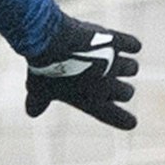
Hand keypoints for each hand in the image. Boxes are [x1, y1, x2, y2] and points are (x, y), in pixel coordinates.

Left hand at [25, 14, 139, 130]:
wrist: (53, 42)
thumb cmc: (45, 69)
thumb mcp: (38, 89)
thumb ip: (38, 102)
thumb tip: (32, 112)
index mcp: (92, 102)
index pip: (114, 117)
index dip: (123, 120)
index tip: (131, 123)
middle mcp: (108, 85)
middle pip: (126, 92)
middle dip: (121, 89)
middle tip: (110, 83)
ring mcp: (115, 63)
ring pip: (132, 68)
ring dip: (125, 65)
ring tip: (112, 61)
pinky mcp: (116, 41)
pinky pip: (132, 45)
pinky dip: (132, 45)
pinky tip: (132, 46)